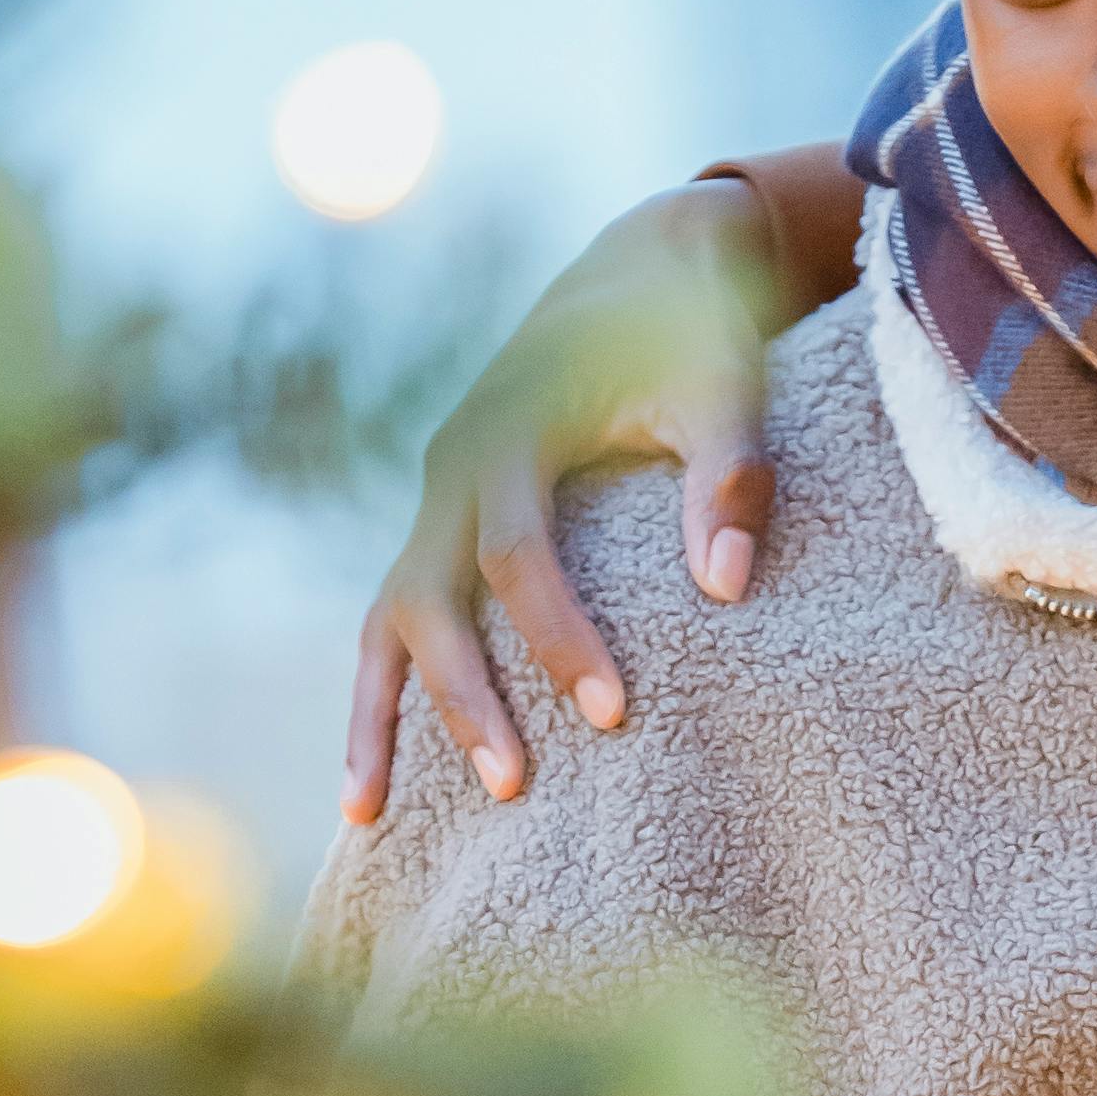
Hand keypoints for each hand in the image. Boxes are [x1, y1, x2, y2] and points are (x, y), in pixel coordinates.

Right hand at [340, 180, 792, 819]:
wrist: (637, 280)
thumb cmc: (690, 343)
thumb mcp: (724, 388)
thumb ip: (728, 476)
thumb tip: (723, 586)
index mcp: (510, 429)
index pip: (518, 550)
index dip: (558, 632)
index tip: (614, 712)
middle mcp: (451, 469)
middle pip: (430, 595)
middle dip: (466, 693)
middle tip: (516, 787)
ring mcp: (435, 504)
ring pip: (384, 619)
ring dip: (381, 714)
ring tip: (368, 814)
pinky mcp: (441, 533)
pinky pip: (392, 625)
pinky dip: (381, 699)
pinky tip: (373, 791)